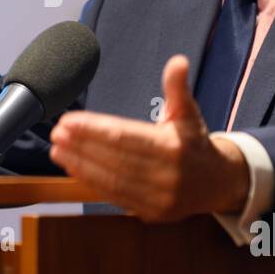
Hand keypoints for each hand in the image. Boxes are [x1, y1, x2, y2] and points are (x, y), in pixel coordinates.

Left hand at [48, 54, 247, 221]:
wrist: (217, 183)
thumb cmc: (195, 143)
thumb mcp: (188, 112)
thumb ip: (178, 87)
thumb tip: (178, 61)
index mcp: (174, 147)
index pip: (125, 136)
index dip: (93, 129)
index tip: (69, 120)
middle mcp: (167, 174)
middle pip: (114, 158)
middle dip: (81, 145)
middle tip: (57, 133)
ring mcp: (159, 197)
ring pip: (111, 180)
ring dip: (80, 165)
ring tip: (58, 150)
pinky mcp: (151, 212)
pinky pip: (115, 196)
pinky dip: (92, 182)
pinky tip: (74, 168)